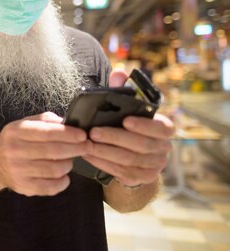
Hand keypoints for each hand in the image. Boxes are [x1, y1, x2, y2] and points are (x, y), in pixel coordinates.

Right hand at [0, 112, 89, 195]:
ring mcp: (18, 171)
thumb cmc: (14, 141)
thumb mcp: (24, 123)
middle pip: (53, 151)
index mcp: (16, 131)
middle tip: (87, 147)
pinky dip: (63, 182)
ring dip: (68, 164)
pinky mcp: (23, 187)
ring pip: (54, 169)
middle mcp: (15, 151)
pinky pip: (50, 187)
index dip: (68, 134)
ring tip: (69, 160)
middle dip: (75, 148)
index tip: (83, 135)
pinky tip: (63, 175)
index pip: (47, 132)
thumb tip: (69, 123)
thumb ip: (46, 121)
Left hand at [82, 70, 174, 186]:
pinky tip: (88, 155)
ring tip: (86, 144)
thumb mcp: (127, 108)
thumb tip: (119, 72)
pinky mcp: (141, 178)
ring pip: (129, 160)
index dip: (145, 125)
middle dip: (115, 138)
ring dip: (105, 152)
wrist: (134, 156)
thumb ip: (124, 90)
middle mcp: (163, 149)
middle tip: (94, 132)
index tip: (126, 120)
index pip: (162, 128)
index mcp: (164, 130)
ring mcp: (153, 166)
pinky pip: (120, 172)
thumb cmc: (129, 126)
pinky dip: (102, 163)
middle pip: (141, 145)